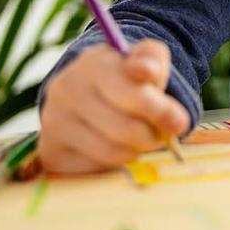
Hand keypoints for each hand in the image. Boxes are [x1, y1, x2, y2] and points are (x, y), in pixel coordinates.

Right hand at [38, 39, 189, 172]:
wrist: (92, 92)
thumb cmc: (128, 76)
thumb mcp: (147, 59)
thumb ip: (153, 61)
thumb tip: (146, 72)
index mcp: (92, 64)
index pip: (130, 94)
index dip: (159, 111)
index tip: (179, 122)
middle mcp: (65, 90)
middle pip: (123, 129)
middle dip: (151, 135)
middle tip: (160, 134)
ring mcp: (53, 122)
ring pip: (110, 152)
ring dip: (135, 150)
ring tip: (140, 138)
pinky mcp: (50, 152)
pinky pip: (93, 170)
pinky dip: (114, 164)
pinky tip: (116, 147)